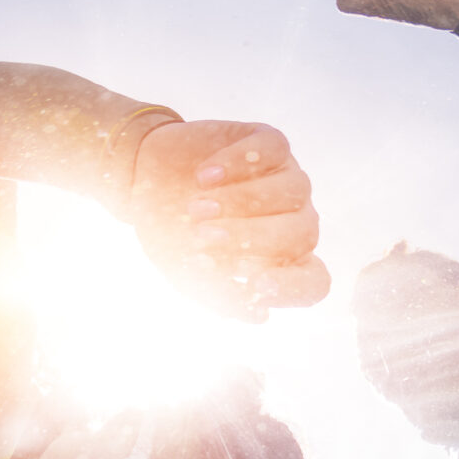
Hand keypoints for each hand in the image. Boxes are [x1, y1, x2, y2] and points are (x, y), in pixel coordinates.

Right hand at [128, 120, 327, 322]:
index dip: (290, 287)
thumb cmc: (173, 234)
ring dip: (242, 201)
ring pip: (290, 191)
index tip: (254, 285)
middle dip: (250, 238)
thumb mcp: (187, 273)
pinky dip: (238, 163)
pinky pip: (272, 149)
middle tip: (202, 237)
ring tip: (196, 208)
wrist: (146, 180)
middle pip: (301, 234)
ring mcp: (284, 180)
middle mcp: (293, 221)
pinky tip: (204, 176)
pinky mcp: (269, 143)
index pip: (312, 283)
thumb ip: (219, 296)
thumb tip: (257, 315)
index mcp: (282, 262)